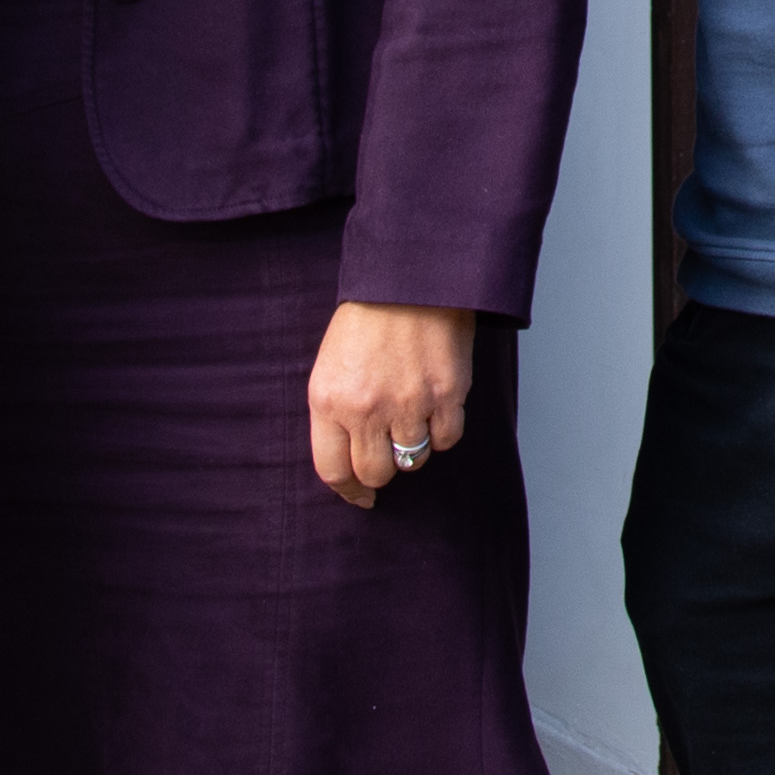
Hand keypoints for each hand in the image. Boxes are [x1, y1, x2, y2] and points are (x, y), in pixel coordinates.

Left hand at [308, 303, 476, 509]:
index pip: (332, 470)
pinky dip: (442, 431)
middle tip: (388, 449)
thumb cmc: (368, 320)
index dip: (348, 491)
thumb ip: (335, 415)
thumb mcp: (331, 366)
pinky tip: (436, 407)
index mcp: (328, 400)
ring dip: (412, 448)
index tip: (359, 496)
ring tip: (412, 417)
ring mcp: (408, 402)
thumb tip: (351, 464)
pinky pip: (446, 439)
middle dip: (382, 468)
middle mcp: (366, 408)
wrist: (410, 278)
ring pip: (412, 459)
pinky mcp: (446, 393)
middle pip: (375, 473)